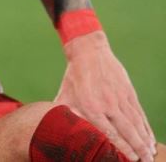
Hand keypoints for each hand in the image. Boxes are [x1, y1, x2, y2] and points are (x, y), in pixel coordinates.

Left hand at [55, 31, 155, 161]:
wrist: (88, 51)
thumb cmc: (74, 76)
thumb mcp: (64, 94)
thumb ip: (62, 113)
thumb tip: (54, 128)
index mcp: (90, 107)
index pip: (108, 133)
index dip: (120, 148)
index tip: (128, 159)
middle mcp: (107, 104)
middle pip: (126, 131)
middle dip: (136, 149)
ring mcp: (120, 98)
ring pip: (136, 123)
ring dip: (144, 140)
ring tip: (149, 153)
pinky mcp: (128, 92)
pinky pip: (139, 113)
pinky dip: (146, 126)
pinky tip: (149, 137)